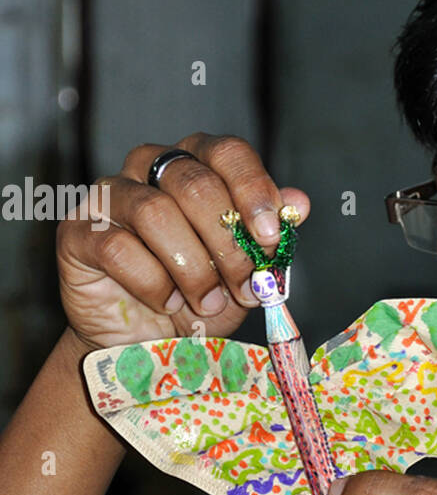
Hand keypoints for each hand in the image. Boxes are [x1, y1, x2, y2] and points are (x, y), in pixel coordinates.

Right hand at [56, 132, 310, 350]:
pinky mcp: (78, 231)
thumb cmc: (198, 300)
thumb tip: (299, 204)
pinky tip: (168, 303)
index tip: (269, 235)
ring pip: (155, 213)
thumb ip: (268, 238)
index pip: (227, 152)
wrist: (145, 343)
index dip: (252, 190)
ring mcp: (110, 195)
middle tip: (244, 287)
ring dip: (192, 269)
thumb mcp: (244, 273)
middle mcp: (150, 167)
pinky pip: (119, 247)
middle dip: (227, 243)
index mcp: (196, 163)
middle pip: (193, 183)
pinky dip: (154, 284)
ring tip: (206, 304)